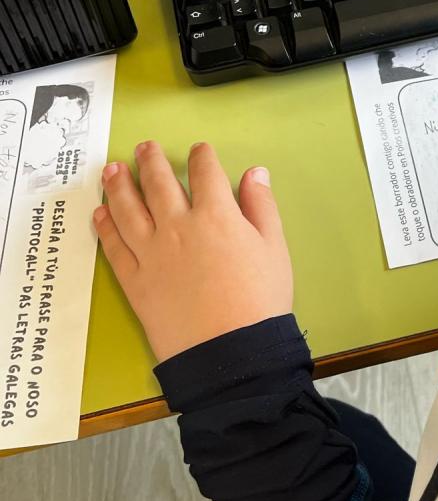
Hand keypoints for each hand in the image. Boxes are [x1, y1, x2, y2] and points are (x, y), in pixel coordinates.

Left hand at [94, 140, 293, 363]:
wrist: (230, 352)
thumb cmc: (260, 300)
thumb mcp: (274, 248)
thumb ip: (261, 206)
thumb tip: (255, 173)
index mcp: (216, 215)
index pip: (205, 173)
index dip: (202, 156)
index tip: (199, 149)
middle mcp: (178, 226)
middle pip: (158, 183)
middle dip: (151, 161)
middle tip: (143, 148)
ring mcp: (150, 253)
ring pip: (127, 209)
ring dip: (118, 185)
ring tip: (112, 170)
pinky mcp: (134, 280)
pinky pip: (114, 246)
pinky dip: (105, 226)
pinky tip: (100, 214)